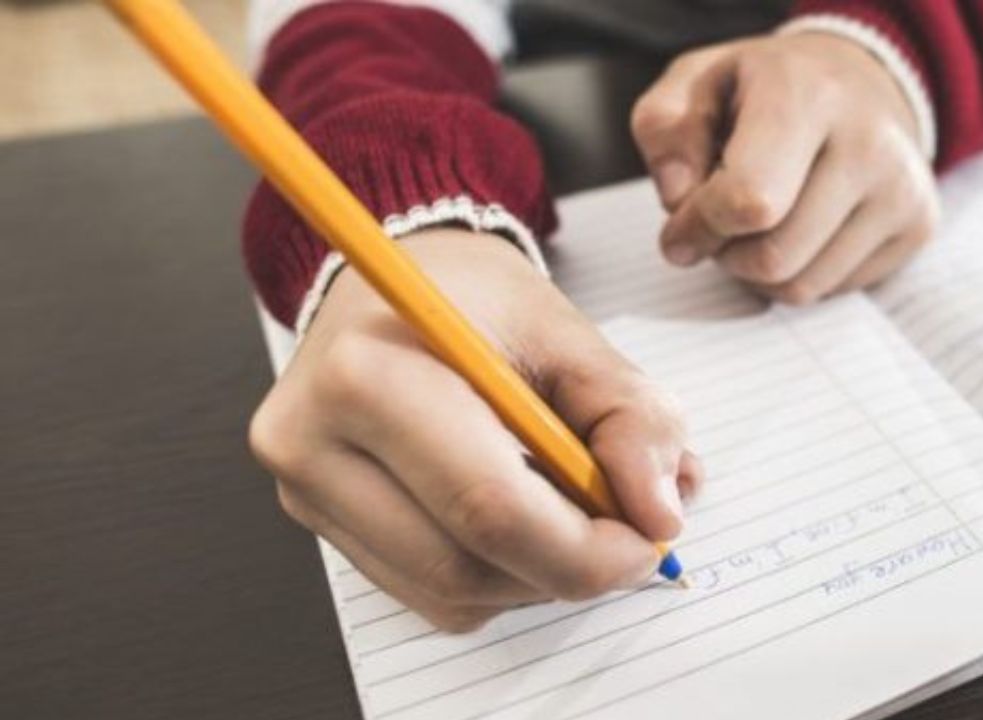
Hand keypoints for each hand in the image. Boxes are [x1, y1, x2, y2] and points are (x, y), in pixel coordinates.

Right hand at [249, 230, 702, 631]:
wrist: (396, 285)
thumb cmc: (478, 302)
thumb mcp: (570, 335)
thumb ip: (632, 419)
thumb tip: (660, 513)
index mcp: (368, 375)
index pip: (487, 506)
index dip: (586, 550)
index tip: (650, 541)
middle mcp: (313, 442)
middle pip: (466, 567)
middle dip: (569, 568)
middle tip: (628, 532)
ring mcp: (305, 492)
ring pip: (452, 597)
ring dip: (536, 575)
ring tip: (567, 505)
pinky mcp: (321, 524)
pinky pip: (431, 597)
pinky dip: (497, 575)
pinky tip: (515, 514)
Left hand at [632, 32, 939, 303]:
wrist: (858, 79)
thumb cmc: (763, 90)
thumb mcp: (694, 85)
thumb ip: (664, 132)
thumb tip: (678, 199)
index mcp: (806, 94)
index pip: (749, 200)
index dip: (700, 227)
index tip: (678, 229)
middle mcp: (868, 140)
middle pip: (774, 256)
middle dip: (725, 255)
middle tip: (715, 228)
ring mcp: (902, 188)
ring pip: (802, 286)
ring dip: (756, 273)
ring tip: (754, 227)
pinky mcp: (918, 226)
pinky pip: (833, 291)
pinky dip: (798, 274)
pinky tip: (795, 231)